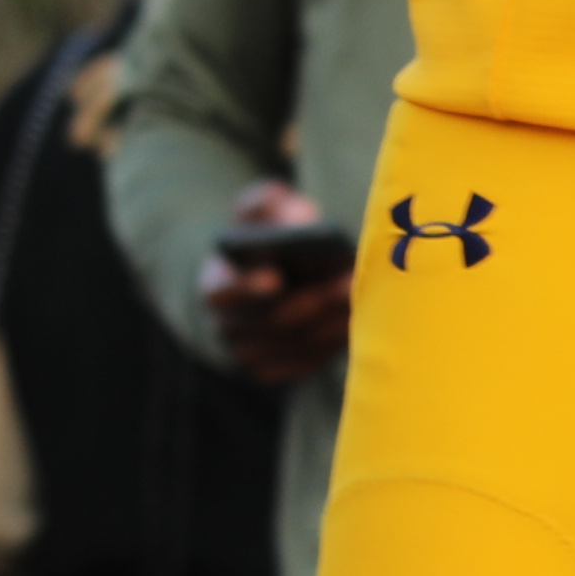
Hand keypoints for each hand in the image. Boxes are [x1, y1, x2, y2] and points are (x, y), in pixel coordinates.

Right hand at [202, 184, 349, 381]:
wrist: (273, 272)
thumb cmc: (269, 234)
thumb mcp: (264, 208)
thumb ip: (272, 205)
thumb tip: (297, 222)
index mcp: (215, 282)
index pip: (221, 292)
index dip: (245, 288)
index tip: (275, 278)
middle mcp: (225, 324)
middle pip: (268, 323)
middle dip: (311, 303)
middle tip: (346, 285)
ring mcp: (247, 352)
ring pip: (293, 346)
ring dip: (329, 324)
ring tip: (358, 300)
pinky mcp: (273, 370)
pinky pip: (304, 365)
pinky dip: (330, 345)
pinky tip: (351, 322)